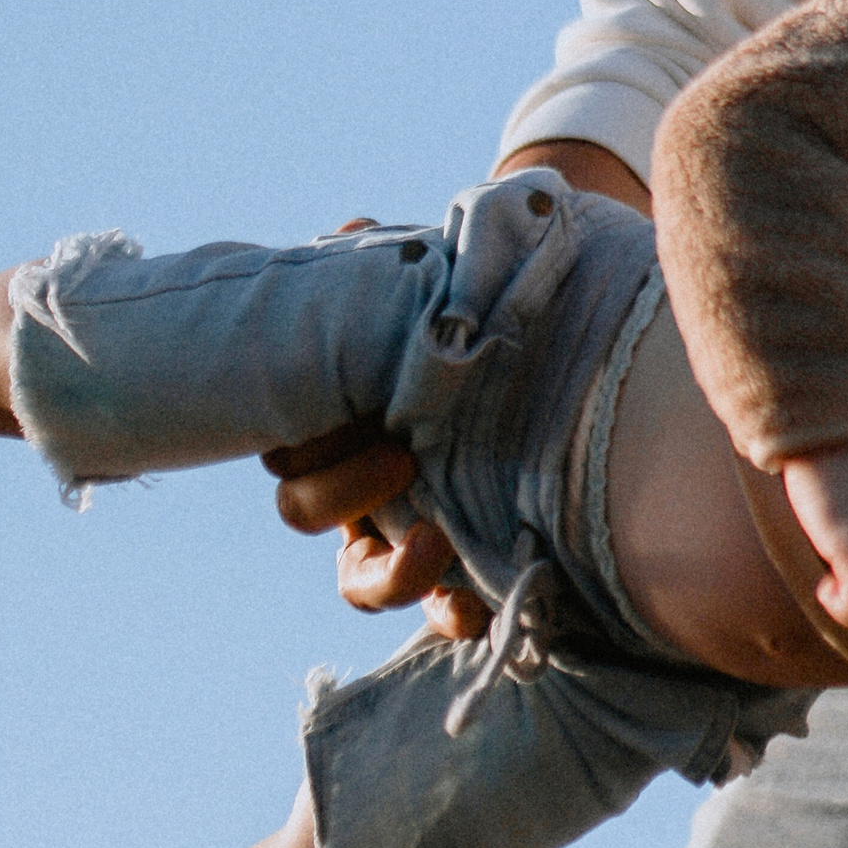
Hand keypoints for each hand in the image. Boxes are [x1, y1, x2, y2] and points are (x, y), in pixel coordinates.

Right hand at [259, 152, 651, 645]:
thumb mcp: (439, 278)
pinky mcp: (465, 564)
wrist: (563, 337)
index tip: (361, 416)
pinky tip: (482, 605)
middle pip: (305, 509)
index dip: (304, 447)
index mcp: (339, 418)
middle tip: (404, 456)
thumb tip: (354, 233)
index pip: (285, 450)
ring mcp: (404, 527)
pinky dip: (458, 614)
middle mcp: (359, 482)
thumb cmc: (480, 310)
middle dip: (342, 491)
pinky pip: (445, 613)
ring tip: (438, 542)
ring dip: (389, 571)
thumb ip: (392, 262)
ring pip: (362, 580)